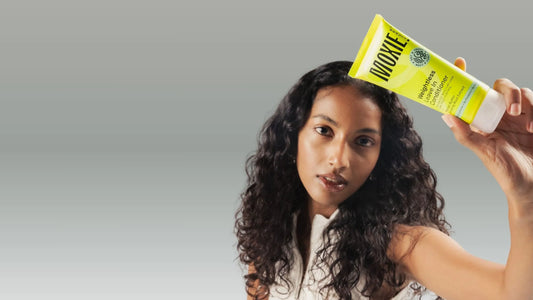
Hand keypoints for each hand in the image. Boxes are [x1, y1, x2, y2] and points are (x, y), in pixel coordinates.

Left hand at [442, 57, 532, 205]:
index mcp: (484, 120)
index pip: (473, 93)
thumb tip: (446, 114)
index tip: (460, 61)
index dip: (465, 76)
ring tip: (529, 128)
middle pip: (503, 86)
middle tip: (511, 112)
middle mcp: (502, 115)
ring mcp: (522, 117)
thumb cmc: (507, 173)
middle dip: (508, 93)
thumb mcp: (485, 153)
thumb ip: (466, 135)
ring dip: (527, 104)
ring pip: (524, 92)